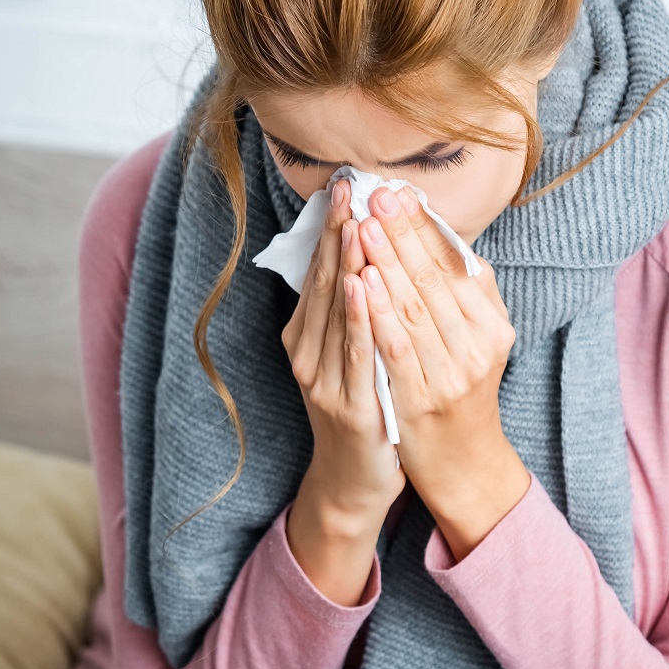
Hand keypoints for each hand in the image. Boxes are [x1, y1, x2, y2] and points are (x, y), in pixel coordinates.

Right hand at [279, 177, 407, 603]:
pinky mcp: (347, 404)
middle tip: (349, 188)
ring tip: (355, 221)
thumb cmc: (361, 412)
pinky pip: (355, 352)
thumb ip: (347, 314)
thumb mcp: (346, 357)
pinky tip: (363, 283)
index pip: (320, 273)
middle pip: (324, 283)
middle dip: (337, 233)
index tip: (345, 186)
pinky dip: (357, 316)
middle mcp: (306, 354)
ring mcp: (322, 380)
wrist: (354, 482)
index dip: (331, 229)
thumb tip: (362, 256)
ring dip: (346, 264)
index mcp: (305, 338)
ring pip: (336, 312)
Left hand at [352, 186, 529, 558]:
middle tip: (375, 194)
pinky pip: (396, 349)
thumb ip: (467, 295)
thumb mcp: (475, 342)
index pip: (455, 265)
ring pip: (415, 309)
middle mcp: (478, 347)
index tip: (398, 191)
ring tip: (365, 224)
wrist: (462, 467)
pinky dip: (379, 313)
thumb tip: (445, 237)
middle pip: (434, 279)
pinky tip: (361, 282)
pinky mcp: (420, 400)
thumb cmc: (459, 393)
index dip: (424, 226)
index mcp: (492, 326)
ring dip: (387, 263)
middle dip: (402, 233)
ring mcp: (450, 375)